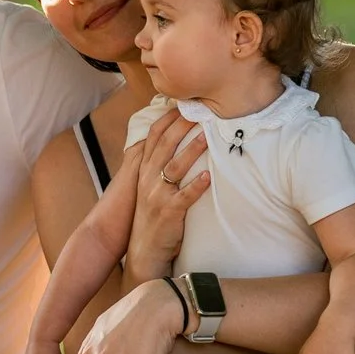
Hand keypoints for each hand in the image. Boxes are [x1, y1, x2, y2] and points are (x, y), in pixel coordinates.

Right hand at [123, 109, 210, 283]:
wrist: (144, 250)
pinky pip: (184, 197)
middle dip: (182, 126)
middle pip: (165, 146)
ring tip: (207, 136)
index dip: (168, 118)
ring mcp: (158, 195)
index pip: (154, 137)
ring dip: (192, 150)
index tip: (183, 103)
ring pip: (175, 167)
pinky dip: (197, 186)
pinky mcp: (169, 213)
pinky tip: (209, 177)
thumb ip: (159, 165)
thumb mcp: (150, 187)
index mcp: (145, 170)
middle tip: (199, 110)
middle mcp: (148, 179)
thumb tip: (172, 141)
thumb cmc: (154, 216)